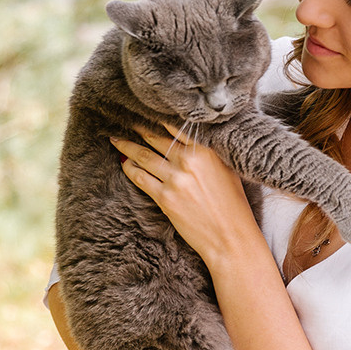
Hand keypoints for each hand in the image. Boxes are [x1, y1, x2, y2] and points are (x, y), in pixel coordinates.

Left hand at [111, 126, 261, 263]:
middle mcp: (189, 161)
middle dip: (139, 129)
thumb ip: (209, 150)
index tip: (148, 112)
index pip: (176, 125)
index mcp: (207, 150)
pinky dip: (130, 169)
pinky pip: (140, 178)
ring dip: (127, 146)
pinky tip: (125, 164)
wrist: (231, 237)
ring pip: (143, 156)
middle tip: (126, 121)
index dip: (158, 117)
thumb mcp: (228, 168)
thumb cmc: (233, 204)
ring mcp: (175, 180)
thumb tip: (192, 136)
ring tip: (117, 140)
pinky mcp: (165, 198)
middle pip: (155, 138)